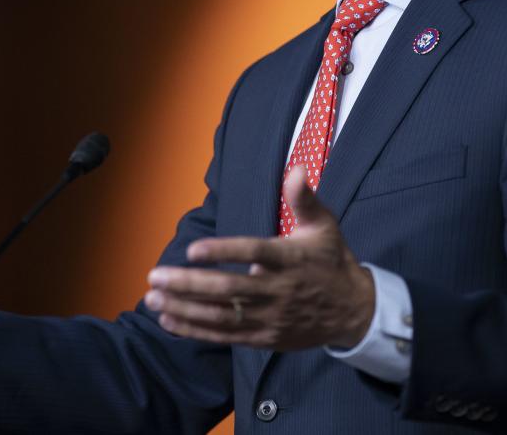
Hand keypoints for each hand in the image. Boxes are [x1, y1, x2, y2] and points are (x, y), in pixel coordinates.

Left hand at [144, 165, 374, 350]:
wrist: (352, 310)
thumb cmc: (330, 260)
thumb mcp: (324, 225)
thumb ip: (303, 199)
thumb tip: (295, 169)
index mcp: (290, 259)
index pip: (253, 253)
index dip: (222, 251)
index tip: (192, 250)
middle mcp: (279, 290)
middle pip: (228, 289)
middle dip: (188, 284)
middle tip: (155, 277)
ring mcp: (270, 318)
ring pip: (222, 316)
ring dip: (185, 308)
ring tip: (153, 298)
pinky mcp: (265, 337)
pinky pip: (226, 336)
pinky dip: (196, 330)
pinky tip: (169, 320)